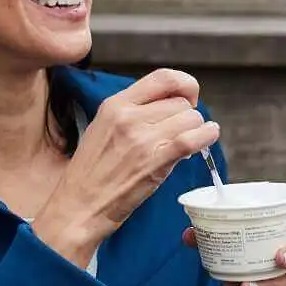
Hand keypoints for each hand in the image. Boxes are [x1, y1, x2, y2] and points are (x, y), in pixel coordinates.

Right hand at [33, 69, 219, 267]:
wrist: (78, 207)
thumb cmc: (90, 175)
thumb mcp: (102, 130)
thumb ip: (132, 114)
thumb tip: (169, 108)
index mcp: (114, 105)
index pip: (162, 77)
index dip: (184, 84)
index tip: (188, 97)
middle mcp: (128, 116)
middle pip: (180, 101)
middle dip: (187, 116)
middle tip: (181, 133)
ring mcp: (142, 138)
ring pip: (191, 118)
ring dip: (196, 130)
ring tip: (187, 143)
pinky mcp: (155, 160)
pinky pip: (194, 138)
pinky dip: (207, 136)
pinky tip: (207, 139)